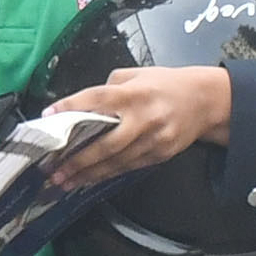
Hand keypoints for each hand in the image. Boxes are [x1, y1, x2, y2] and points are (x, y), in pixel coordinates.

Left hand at [46, 66, 231, 187]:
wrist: (206, 101)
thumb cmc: (167, 84)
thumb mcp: (138, 74)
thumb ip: (109, 87)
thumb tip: (83, 105)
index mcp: (135, 93)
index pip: (97, 99)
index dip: (71, 107)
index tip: (48, 117)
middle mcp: (143, 118)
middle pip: (105, 143)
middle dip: (77, 159)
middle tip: (53, 169)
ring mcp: (153, 140)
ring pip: (116, 161)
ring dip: (88, 173)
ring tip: (64, 181)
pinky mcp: (160, 154)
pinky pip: (128, 167)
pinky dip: (106, 174)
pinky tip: (89, 180)